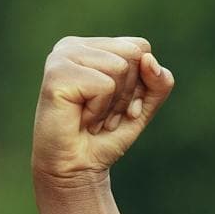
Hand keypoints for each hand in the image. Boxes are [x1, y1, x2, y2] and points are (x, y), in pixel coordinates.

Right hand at [31, 36, 175, 186]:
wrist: (77, 168)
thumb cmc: (106, 135)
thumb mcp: (143, 106)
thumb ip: (158, 82)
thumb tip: (148, 59)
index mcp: (92, 46)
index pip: (140, 47)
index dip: (142, 82)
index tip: (122, 106)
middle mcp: (73, 45)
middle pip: (133, 54)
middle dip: (129, 94)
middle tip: (106, 115)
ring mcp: (61, 57)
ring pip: (120, 67)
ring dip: (114, 104)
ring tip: (93, 119)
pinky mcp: (57, 74)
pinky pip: (104, 86)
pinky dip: (100, 111)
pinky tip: (82, 120)